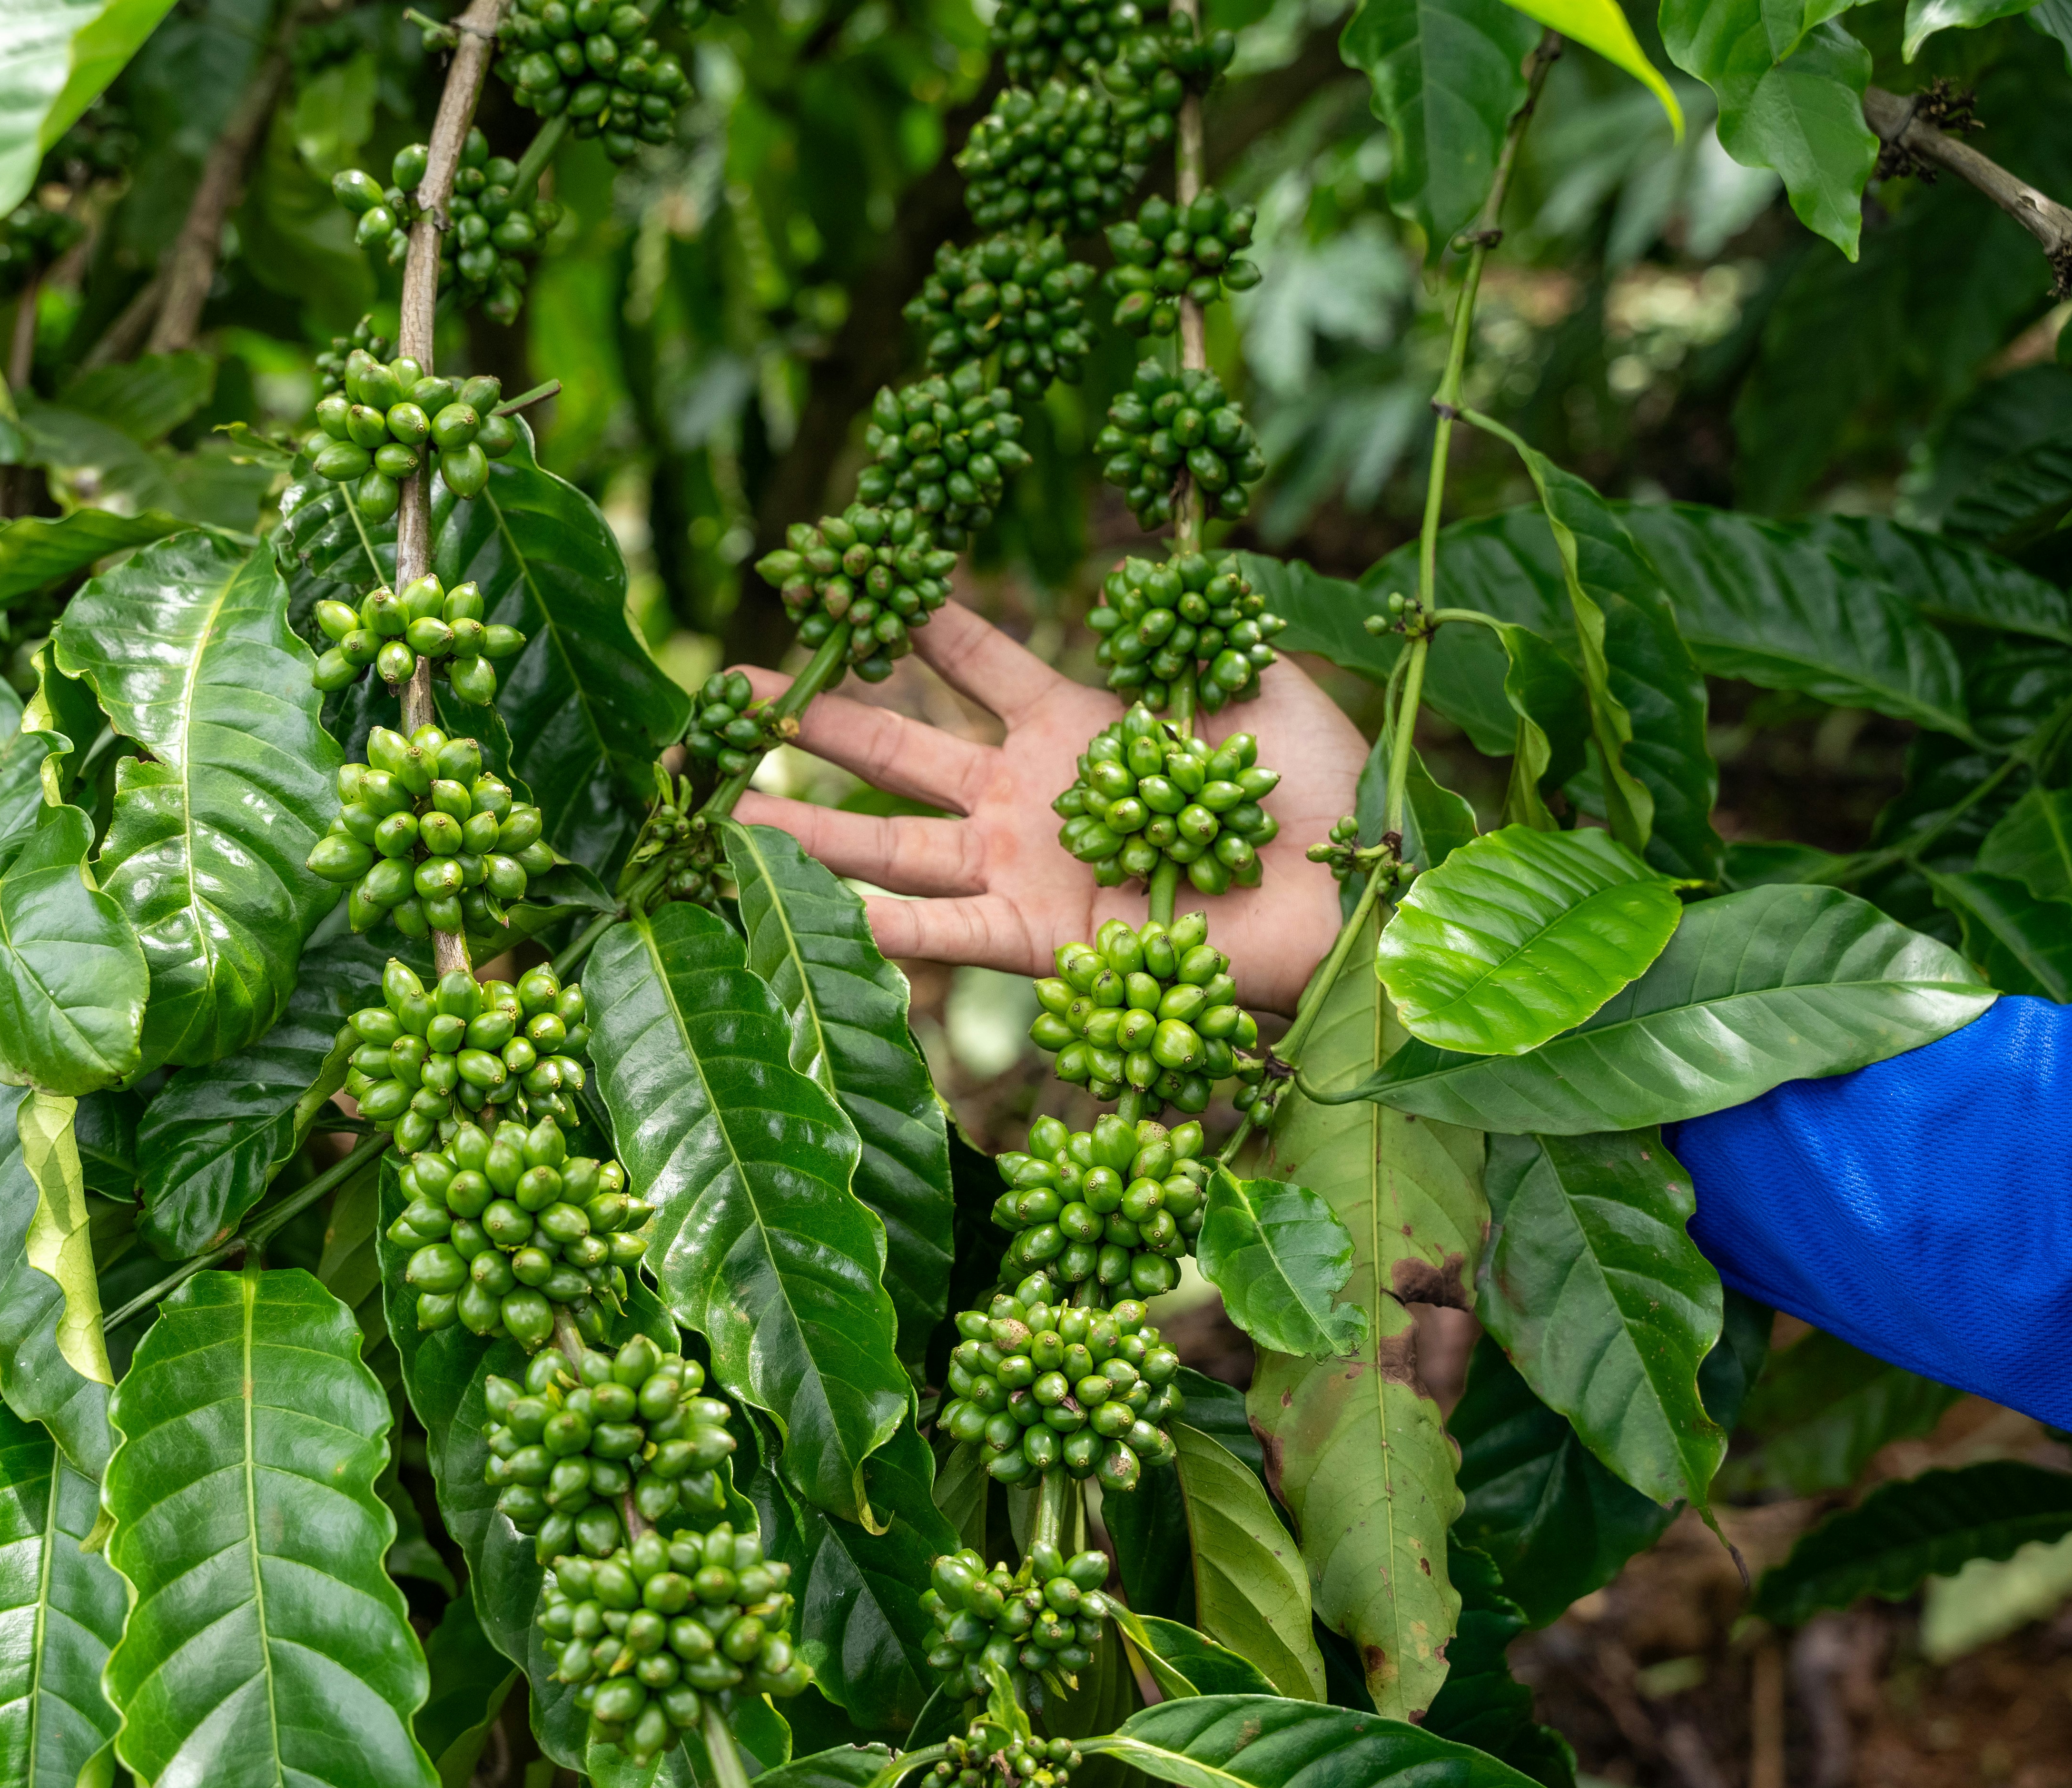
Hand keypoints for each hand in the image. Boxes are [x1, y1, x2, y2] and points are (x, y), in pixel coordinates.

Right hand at [732, 602, 1368, 1013]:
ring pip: (887, 846)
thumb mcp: (1244, 671)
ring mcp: (1026, 870)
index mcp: (1074, 718)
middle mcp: (1029, 795)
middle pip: (893, 749)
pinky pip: (939, 934)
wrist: (1354, 889)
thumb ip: (1174, 625)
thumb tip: (1128, 563)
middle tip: (726, 692)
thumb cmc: (1314, 780)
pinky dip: (870, 929)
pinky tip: (795, 916)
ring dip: (800, 831)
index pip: (967, 654)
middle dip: (808, 720)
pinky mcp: (1041, 940)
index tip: (836, 573)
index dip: (904, 617)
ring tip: (718, 811)